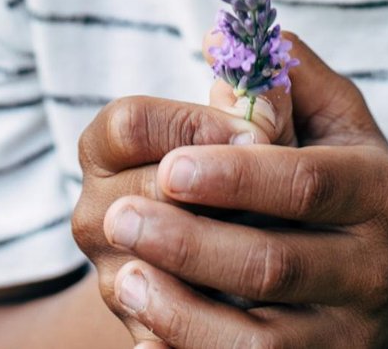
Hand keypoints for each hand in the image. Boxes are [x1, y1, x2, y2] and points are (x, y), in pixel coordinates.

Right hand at [73, 92, 271, 343]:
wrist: (238, 261)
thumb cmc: (259, 172)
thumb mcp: (270, 123)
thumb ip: (271, 92)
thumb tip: (272, 66)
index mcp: (109, 149)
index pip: (128, 123)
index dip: (195, 124)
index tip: (256, 131)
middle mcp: (99, 216)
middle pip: (145, 198)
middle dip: (221, 193)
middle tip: (288, 198)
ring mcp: (118, 283)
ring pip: (161, 275)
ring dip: (223, 262)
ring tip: (286, 251)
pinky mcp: (146, 336)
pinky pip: (173, 340)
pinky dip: (205, 332)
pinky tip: (254, 316)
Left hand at [102, 33, 387, 348]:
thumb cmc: (357, 187)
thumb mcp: (344, 124)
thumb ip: (286, 79)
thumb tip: (216, 40)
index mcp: (377, 193)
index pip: (304, 184)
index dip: (235, 177)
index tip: (169, 166)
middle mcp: (370, 270)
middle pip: (273, 266)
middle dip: (189, 243)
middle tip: (117, 217)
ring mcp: (346, 336)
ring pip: (262, 341)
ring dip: (184, 313)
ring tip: (124, 277)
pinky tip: (148, 331)